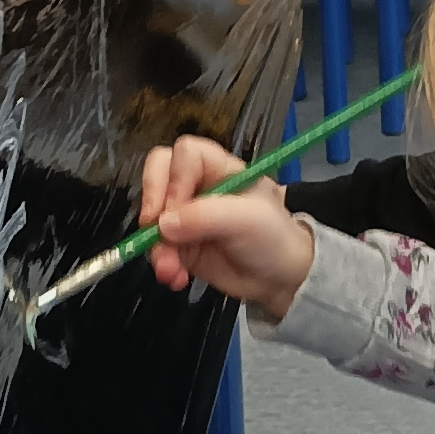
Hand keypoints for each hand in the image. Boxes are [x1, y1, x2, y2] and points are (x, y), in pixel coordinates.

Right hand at [138, 133, 313, 318]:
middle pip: (158, 175)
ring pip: (152, 216)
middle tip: (156, 231)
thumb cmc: (275, 239)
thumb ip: (206, 215)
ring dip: (155, 244)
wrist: (281, 279)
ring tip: (171, 268)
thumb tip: (163, 224)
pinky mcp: (181, 244)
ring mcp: (187, 216)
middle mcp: (199, 187)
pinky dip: (161, 263)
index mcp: (221, 169)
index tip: (177, 207)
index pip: (185, 154)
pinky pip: (156, 247)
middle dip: (152, 205)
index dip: (175, 178)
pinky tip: (176, 277)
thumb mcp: (249, 220)